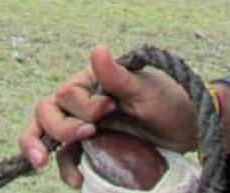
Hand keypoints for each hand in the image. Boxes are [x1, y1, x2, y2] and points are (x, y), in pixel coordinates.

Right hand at [18, 44, 198, 188]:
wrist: (187, 130)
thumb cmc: (168, 102)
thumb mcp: (146, 89)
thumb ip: (117, 76)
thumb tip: (96, 49)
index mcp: (90, 82)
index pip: (67, 94)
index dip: (84, 106)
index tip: (111, 108)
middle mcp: (81, 104)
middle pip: (47, 112)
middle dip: (59, 127)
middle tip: (87, 134)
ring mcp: (84, 128)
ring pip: (47, 135)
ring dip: (42, 148)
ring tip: (45, 163)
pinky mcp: (92, 150)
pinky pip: (67, 159)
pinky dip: (66, 169)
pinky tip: (77, 180)